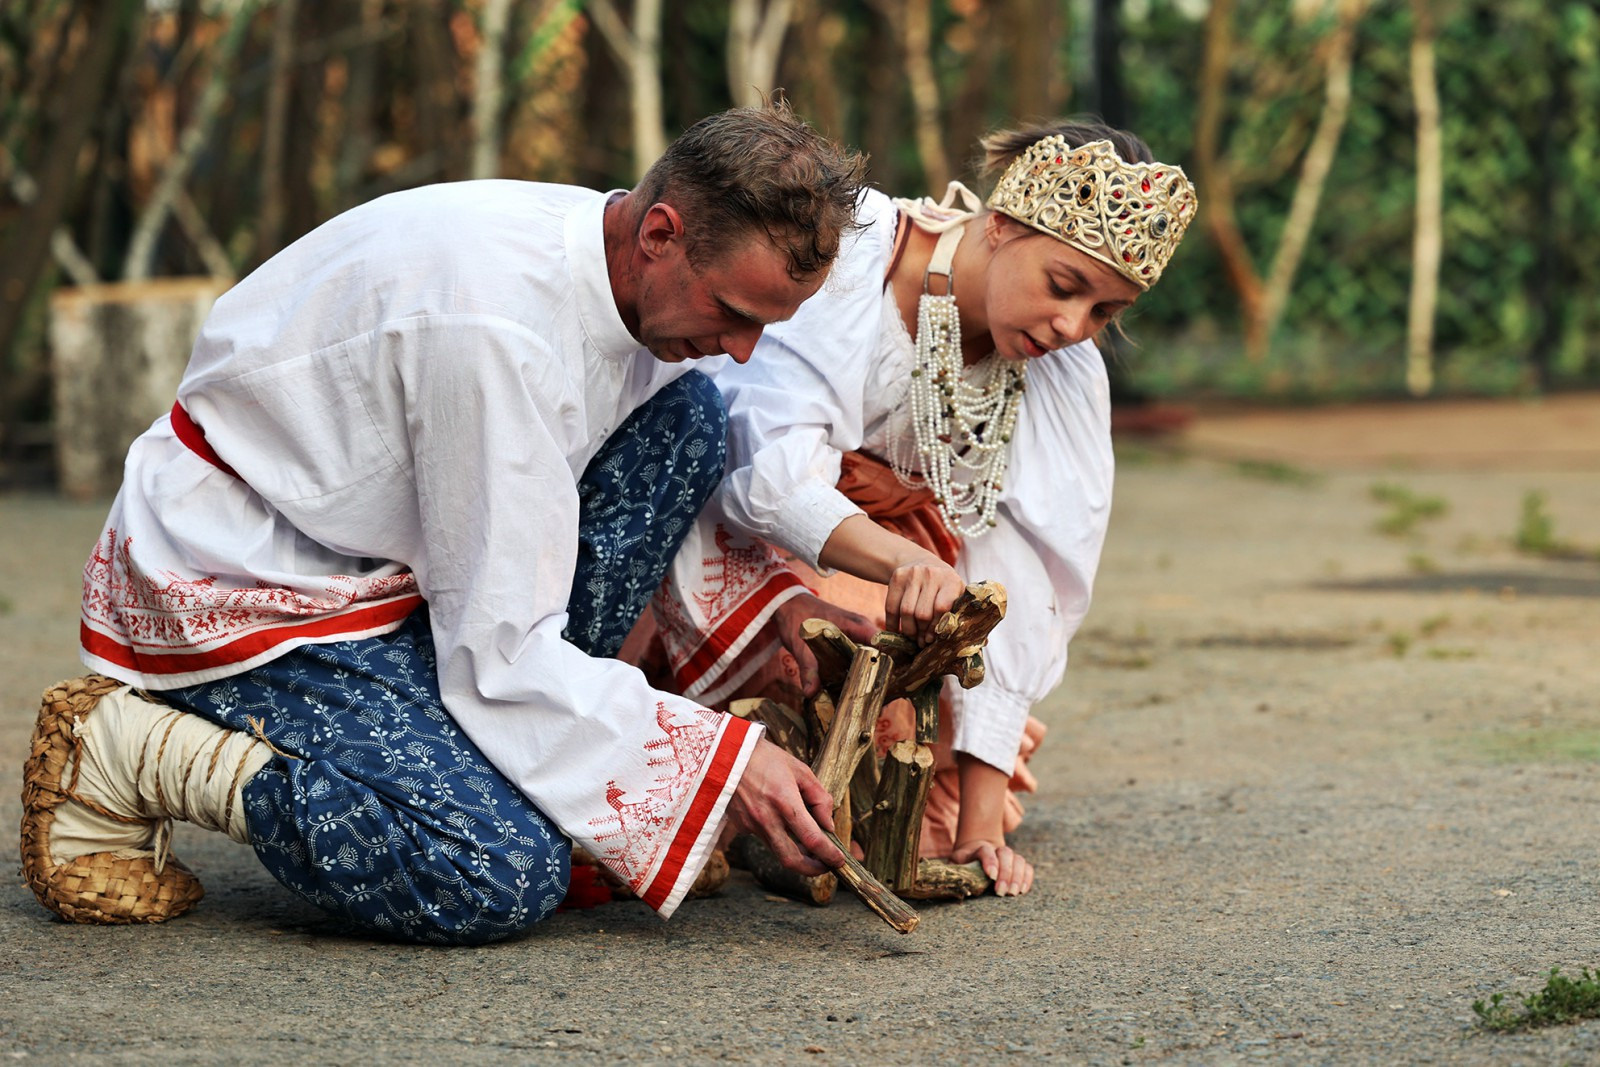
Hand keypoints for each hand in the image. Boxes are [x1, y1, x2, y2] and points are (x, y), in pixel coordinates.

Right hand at [725, 739, 846, 874]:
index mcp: (785, 802)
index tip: (839, 860)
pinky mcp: (741, 826)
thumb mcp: (800, 770)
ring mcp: (751, 825)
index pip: (812, 840)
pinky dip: (779, 836)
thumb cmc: (765, 758)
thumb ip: (819, 798)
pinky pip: (765, 838)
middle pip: (792, 860)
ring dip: (797, 854)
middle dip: (812, 869)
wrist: (725, 753)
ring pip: (778, 851)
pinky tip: (780, 820)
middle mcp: (766, 819)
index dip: (829, 855)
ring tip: (809, 845)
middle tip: (825, 866)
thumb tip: (828, 824)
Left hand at [772, 593, 876, 696]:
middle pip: (882, 657)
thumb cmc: (798, 617)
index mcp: (858, 626)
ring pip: (873, 661)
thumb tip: (811, 692)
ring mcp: (858, 638)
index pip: (884, 646)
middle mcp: (863, 632)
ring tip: (872, 704)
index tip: (883, 689)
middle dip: (881, 679)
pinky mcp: (850, 645)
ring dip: (872, 679)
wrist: (789, 604)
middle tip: (879, 704)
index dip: (887, 667)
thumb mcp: (801, 645)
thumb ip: (808, 667)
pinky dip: (860, 676)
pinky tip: (858, 694)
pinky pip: (862, 661)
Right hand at [884, 553, 965, 644]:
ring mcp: (913, 574)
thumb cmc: (944, 587)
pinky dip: (893, 623)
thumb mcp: (957, 594)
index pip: (942, 608)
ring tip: (913, 638)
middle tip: (922, 642)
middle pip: (922, 613)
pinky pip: (891, 606)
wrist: (921, 561)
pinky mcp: (897, 577)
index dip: (936, 628)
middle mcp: (932, 574)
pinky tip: (898, 632)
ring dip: (908, 630)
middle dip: (921, 633)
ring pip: (905, 611)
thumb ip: (966, 615)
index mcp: (951, 581)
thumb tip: (983, 643)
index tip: (934, 640)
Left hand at [951, 838, 1034, 896]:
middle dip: (1005, 873)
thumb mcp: (955, 865)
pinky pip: (1028, 868)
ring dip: (1017, 877)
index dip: (990, 861)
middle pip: (1005, 854)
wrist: (975, 851)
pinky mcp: (1018, 864)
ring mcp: (1009, 856)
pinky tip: (1022, 891)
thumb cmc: (964, 863)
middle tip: (1001, 892)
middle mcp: (996, 849)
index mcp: (978, 848)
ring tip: (1012, 893)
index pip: (986, 850)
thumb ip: (954, 872)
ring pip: (1018, 860)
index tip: (991, 876)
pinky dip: (1027, 878)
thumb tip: (951, 886)